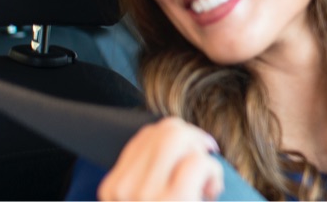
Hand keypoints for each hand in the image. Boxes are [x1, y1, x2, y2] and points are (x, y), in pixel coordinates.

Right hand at [99, 117, 223, 200]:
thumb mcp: (152, 196)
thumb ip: (155, 175)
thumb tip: (182, 136)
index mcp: (112, 188)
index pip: (145, 136)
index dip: (178, 135)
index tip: (197, 152)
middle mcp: (122, 190)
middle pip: (163, 131)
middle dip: (193, 137)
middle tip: (208, 158)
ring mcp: (143, 195)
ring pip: (177, 138)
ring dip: (201, 155)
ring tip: (207, 183)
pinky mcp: (173, 200)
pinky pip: (197, 161)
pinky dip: (213, 172)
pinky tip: (211, 192)